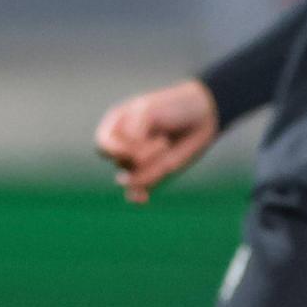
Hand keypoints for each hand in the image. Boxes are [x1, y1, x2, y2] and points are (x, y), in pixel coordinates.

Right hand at [95, 79, 220, 204]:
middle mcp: (123, 144)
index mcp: (116, 124)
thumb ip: (131, 138)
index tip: (140, 142)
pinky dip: (138, 195)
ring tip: (167, 144)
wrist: (203, 113)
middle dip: (141, 155)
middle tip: (163, 141)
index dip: (117, 149)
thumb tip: (122, 181)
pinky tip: (143, 199)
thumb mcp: (146, 112)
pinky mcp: (153, 172)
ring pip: (133, 176)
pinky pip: (137, 190)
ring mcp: (138, 160)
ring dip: (153, 165)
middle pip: (119, 161)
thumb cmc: (173, 106)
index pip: (103, 145)